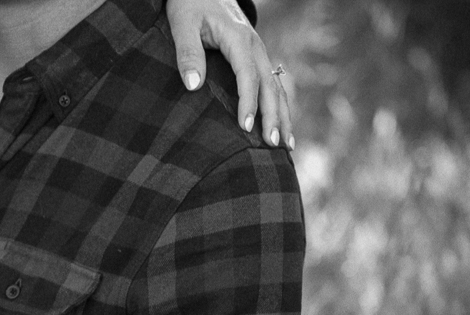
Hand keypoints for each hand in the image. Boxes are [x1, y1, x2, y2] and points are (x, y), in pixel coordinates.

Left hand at [165, 0, 293, 149]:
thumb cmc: (190, 5)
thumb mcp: (183, 24)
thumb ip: (188, 53)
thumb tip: (193, 85)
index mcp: (239, 39)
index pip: (248, 76)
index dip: (248, 103)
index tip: (245, 127)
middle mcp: (255, 46)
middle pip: (270, 86)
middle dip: (274, 116)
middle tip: (274, 145)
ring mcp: (259, 52)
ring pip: (276, 87)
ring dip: (283, 116)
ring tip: (287, 145)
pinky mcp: (256, 58)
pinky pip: (273, 84)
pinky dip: (280, 106)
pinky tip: (282, 126)